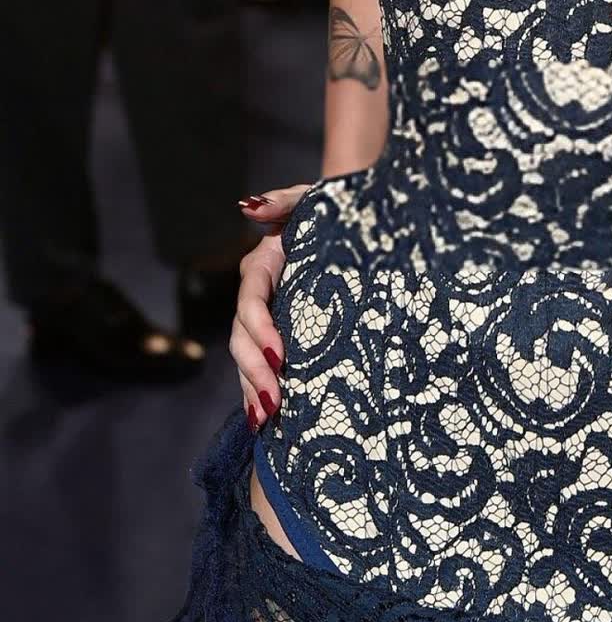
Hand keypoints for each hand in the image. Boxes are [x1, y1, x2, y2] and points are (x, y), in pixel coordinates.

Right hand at [229, 184, 315, 427]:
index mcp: (264, 263)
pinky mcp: (281, 335)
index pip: (251, 300)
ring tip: (266, 419)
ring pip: (247, 357)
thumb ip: (283, 200)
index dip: (259, 329)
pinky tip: (267, 420)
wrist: (359, 226)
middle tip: (274, 403)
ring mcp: (269, 317)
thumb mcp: (314, 200)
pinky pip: (261, 367)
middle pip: (242, 337)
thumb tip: (248, 207)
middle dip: (254, 371)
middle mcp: (260, 293)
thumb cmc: (337, 212)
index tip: (278, 356)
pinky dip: (259, 393)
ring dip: (252, 390)